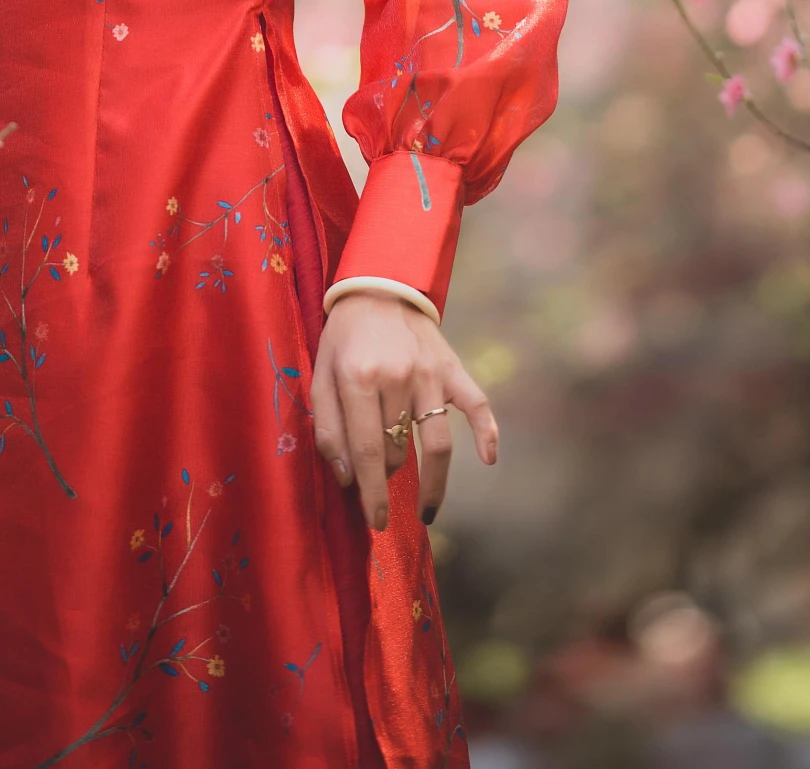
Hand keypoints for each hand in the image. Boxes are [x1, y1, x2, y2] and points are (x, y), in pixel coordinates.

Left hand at [310, 293, 495, 532]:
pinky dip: (487, 432)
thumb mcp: (321, 377)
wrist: (377, 288)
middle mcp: (398, 377)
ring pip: (437, 442)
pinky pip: (477, 404)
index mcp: (359, 378)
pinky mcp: (453, 367)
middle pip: (399, 450)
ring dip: (434, 481)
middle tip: (380, 482)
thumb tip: (348, 478)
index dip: (371, 493)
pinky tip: (488, 459)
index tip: (374, 521)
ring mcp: (430, 373)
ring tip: (427, 508)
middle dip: (388, 475)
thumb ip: (329, 428)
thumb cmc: (343, 339)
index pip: (367, 452)